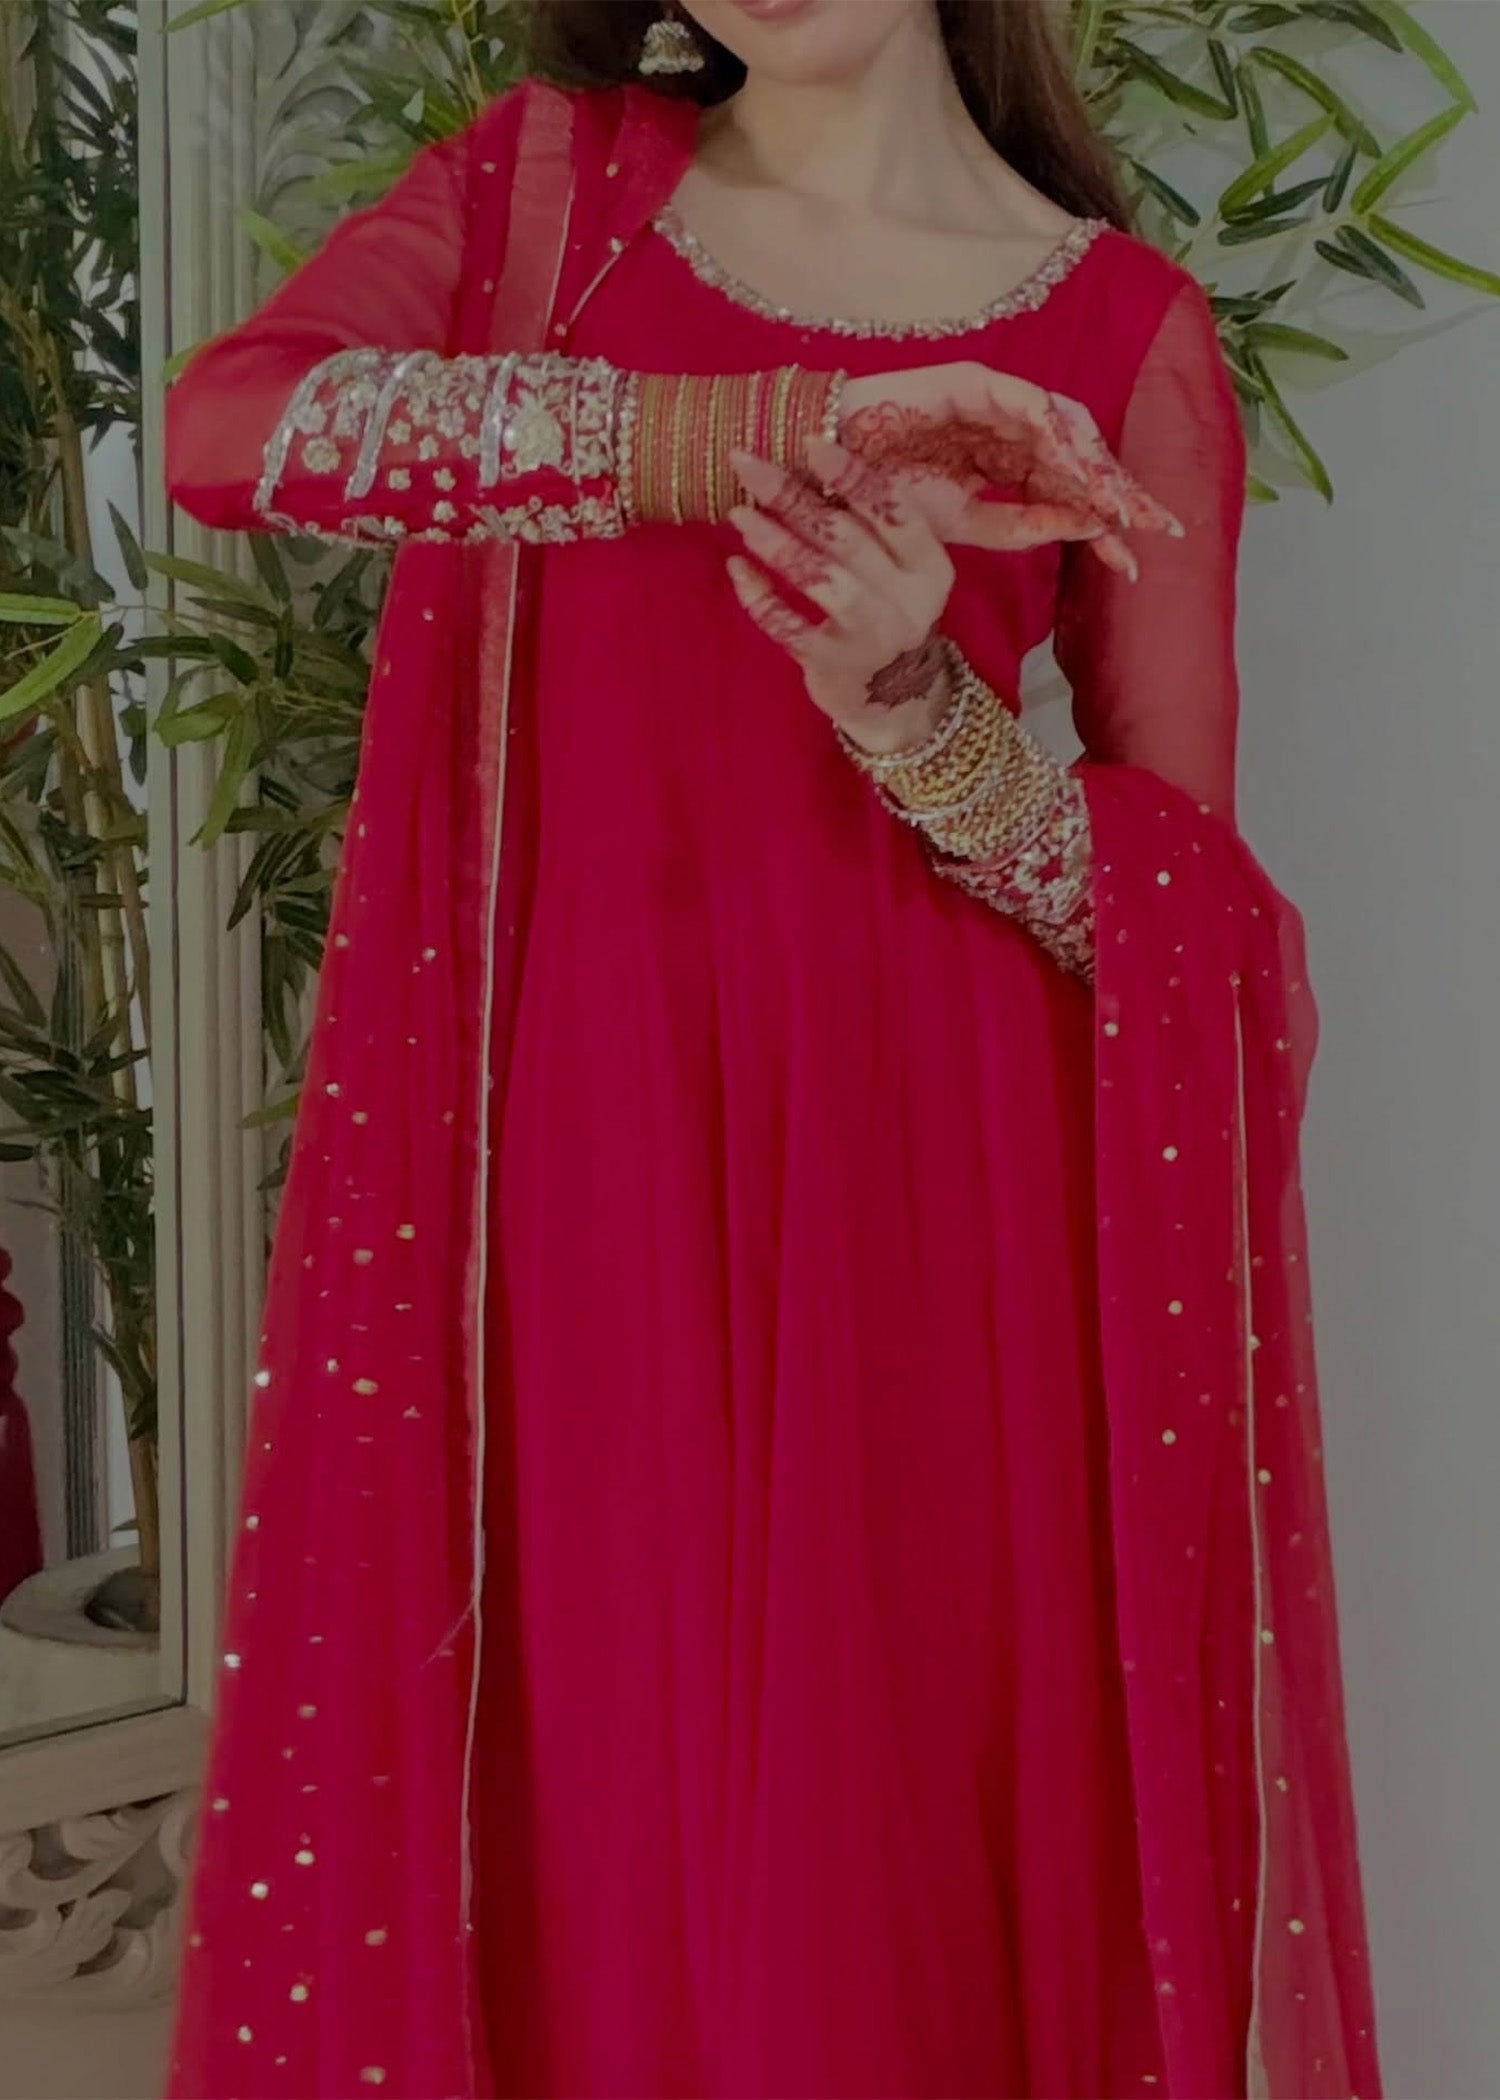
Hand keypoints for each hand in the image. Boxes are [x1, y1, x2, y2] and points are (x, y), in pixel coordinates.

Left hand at [726, 439, 958, 756]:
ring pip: (820, 577)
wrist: (892, 703)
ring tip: (738, 514)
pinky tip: (736, 570)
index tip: (810, 440)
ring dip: (775, 541)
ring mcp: (871, 635)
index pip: (894, 509)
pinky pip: (788, 624)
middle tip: (746, 464)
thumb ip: (870, 530)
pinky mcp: (833, 664)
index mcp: (929, 567)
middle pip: (846, 536)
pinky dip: (759, 596)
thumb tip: (805, 460)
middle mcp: (907, 600)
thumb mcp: (900, 573)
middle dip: (792, 495)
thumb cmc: (886, 615)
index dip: (852, 474)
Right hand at [837, 361, 1182, 580]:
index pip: (1068, 495)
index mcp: (1006, 465)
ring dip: (1095, 467)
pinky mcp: (974, 381)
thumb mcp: (959, 526)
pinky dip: (1055, 436)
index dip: (1103, 526)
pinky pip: (1028, 406)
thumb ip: (1016, 528)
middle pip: (1080, 460)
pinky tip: (1075, 471)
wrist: (820, 469)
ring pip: (1065, 429)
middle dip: (1119, 492)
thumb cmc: (879, 496)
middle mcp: (1009, 431)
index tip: (1133, 566)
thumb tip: (1082, 532)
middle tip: (1157, 526)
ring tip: (1120, 506)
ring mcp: (995, 403)